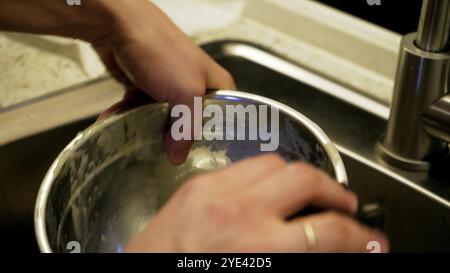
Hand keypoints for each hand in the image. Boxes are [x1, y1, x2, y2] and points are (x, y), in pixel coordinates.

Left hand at [0, 0, 234, 164]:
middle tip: (165, 159)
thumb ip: (186, 128)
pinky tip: (115, 122)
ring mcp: (171, 88)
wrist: (118, 24)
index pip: (225, 123)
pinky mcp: (148, 88)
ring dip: (145, 129)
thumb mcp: (185, 91)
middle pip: (192, 126)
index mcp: (217, 87)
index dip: (215, 143)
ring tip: (131, 141)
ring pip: (163, 120)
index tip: (201, 162)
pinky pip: (141, 111)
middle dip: (175, 141)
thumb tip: (177, 159)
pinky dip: (128, 117)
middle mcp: (197, 89)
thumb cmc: (161, 51)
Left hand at [126, 154, 388, 252]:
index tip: (370, 240)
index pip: (329, 232)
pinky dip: (264, 173)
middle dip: (335, 191)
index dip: (361, 237)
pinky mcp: (197, 184)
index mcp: (258, 248)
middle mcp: (239, 212)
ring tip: (308, 189)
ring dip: (300, 174)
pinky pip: (242, 166)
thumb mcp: (257, 272)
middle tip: (345, 205)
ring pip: (275, 162)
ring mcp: (215, 192)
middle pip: (306, 180)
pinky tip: (267, 187)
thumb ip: (293, 255)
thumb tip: (322, 247)